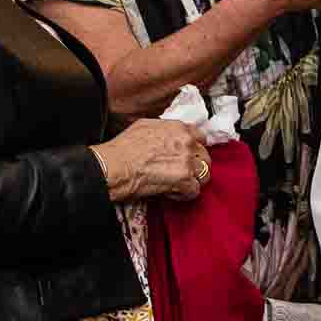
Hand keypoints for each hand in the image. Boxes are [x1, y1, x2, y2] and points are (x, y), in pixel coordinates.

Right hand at [90, 117, 209, 201]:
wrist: (115, 166)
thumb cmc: (123, 148)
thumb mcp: (145, 126)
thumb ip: (165, 130)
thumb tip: (169, 136)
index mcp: (179, 128)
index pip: (201, 137)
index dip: (195, 149)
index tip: (189, 156)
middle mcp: (187, 143)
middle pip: (205, 157)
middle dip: (196, 166)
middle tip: (183, 173)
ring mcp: (187, 161)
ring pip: (204, 174)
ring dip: (193, 181)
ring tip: (179, 185)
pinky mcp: (185, 180)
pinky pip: (195, 191)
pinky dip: (184, 195)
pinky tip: (172, 193)